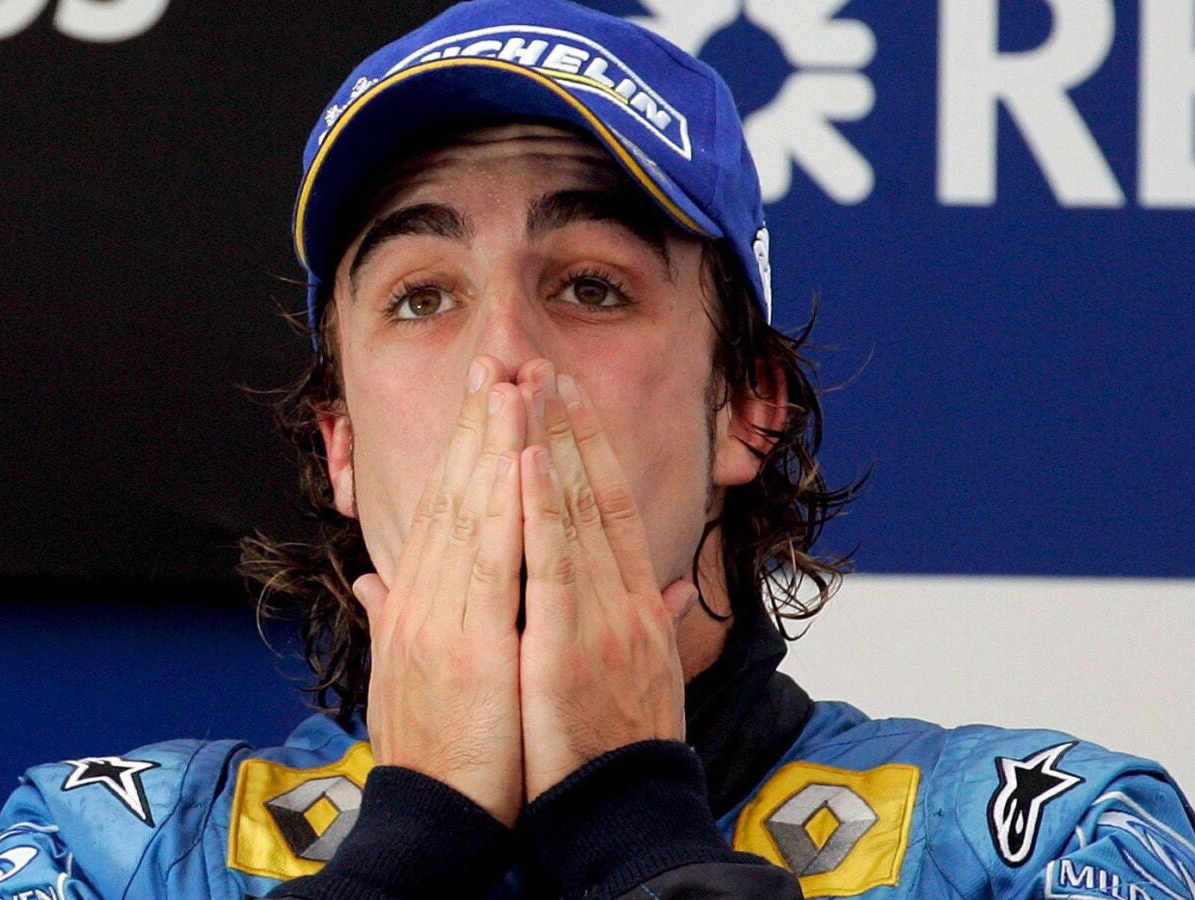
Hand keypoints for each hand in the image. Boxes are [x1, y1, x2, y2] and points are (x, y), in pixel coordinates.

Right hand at [352, 356, 527, 825]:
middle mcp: (420, 599)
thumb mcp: (404, 676)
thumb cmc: (435, 754)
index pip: (440, 511)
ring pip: (469, 511)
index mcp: (414, 604)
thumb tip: (376, 580)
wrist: (433, 818)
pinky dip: (505, 502)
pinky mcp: (466, 642)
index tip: (483, 403)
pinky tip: (521, 456)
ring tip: (511, 385)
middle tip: (495, 363)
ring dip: (493, 444)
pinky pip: (491, 557)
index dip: (462, 453)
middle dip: (476, 427)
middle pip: (451, 496)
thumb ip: (392, 618)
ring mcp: (440, 616)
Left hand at [516, 361, 698, 799]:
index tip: (565, 397)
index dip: (589, 447)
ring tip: (526, 386)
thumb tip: (668, 589)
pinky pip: (555, 567)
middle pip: (595, 494)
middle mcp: (625, 600)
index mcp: (634, 604)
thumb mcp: (644, 677)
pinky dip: (544, 510)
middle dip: (566, 425)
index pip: (610, 507)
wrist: (624, 814)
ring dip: (551, 443)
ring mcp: (602, 620)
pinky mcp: (572, 648)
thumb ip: (651, 623)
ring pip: (575, 514)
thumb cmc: (621, 751)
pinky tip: (528, 460)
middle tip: (538, 364)